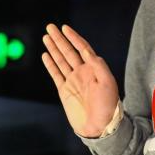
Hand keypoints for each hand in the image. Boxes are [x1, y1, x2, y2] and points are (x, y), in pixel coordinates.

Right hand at [41, 23, 119, 137]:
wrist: (99, 127)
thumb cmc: (108, 107)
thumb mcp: (108, 84)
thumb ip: (99, 66)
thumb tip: (87, 52)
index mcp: (94, 69)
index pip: (82, 48)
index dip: (74, 37)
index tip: (65, 28)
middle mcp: (82, 72)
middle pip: (68, 51)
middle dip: (59, 39)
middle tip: (50, 27)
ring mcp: (72, 81)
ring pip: (60, 60)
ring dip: (53, 48)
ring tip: (46, 36)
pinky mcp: (64, 90)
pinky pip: (55, 74)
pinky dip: (50, 64)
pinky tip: (46, 55)